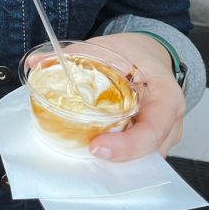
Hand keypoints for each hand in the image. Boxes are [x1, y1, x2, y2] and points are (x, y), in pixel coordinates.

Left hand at [84, 32, 184, 161]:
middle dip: (120, 158)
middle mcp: (172, 118)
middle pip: (151, 150)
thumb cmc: (133, 53)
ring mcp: (167, 133)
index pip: (154, 127)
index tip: (97, 146)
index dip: (128, 144)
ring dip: (121, 162)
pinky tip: (99, 151)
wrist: (149, 55)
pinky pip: (142, 155)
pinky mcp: (156, 140)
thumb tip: (36, 63)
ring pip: (147, 158)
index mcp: (166, 93)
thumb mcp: (106, 47)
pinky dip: (122, 157)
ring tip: (91, 155)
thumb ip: (72, 56)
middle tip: (88, 153)